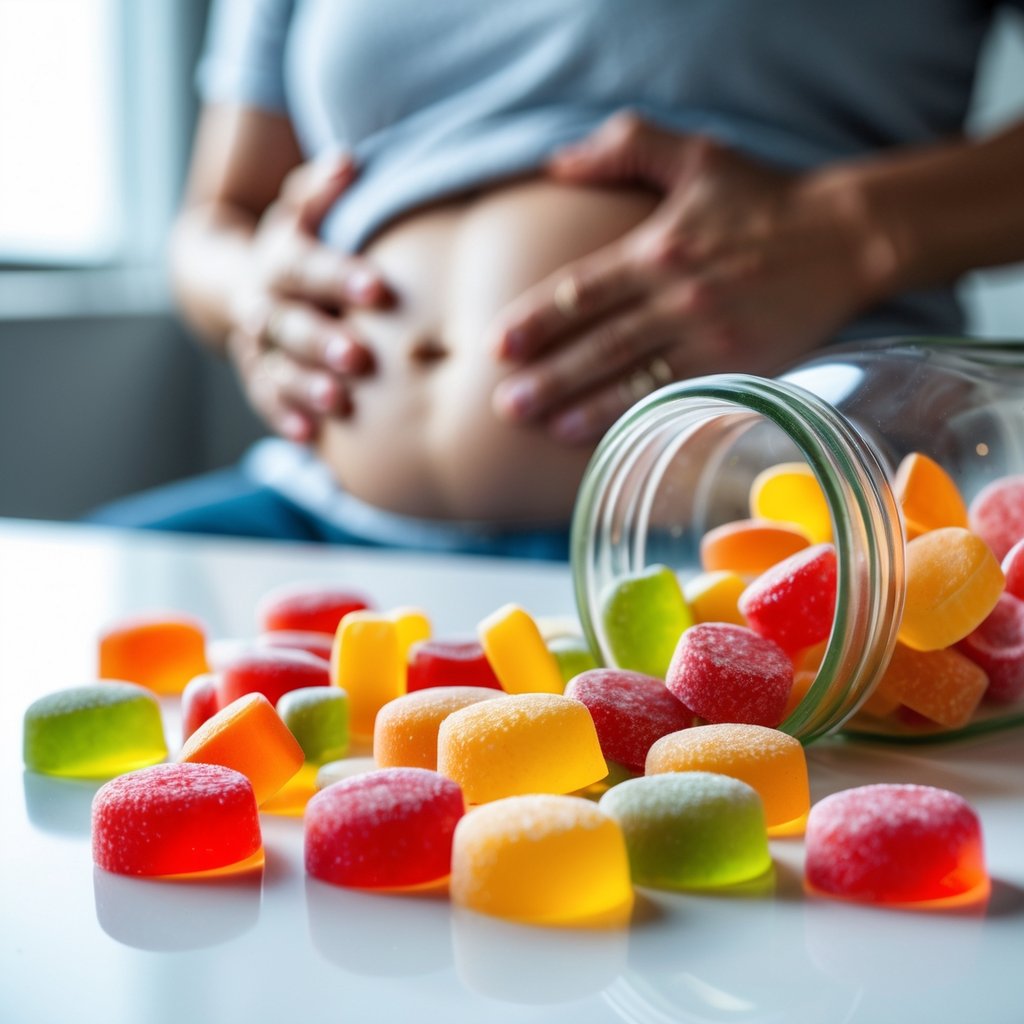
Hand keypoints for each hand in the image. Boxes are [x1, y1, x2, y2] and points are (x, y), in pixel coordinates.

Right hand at [228, 154, 391, 441]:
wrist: (232, 280)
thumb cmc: (294, 246)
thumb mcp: (300, 211)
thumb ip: (322, 190)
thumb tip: (349, 161)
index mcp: (279, 260)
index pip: (306, 265)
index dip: (339, 276)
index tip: (379, 287)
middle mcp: (263, 304)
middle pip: (289, 323)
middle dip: (322, 340)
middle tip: (360, 357)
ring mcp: (258, 345)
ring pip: (277, 367)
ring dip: (305, 386)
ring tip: (339, 403)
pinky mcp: (258, 377)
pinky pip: (265, 400)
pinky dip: (284, 417)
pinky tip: (308, 437)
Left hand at [491, 114, 885, 444]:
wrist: (849, 236)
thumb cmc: (764, 196)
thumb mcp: (696, 154)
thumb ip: (625, 147)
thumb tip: (557, 163)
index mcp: (660, 249)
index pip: (581, 291)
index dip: (536, 321)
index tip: (498, 347)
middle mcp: (680, 298)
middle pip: (600, 345)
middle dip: (549, 378)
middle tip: (505, 406)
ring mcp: (712, 339)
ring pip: (636, 380)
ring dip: (585, 407)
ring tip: (543, 428)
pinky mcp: (742, 367)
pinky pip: (681, 399)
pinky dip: (643, 419)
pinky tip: (610, 438)